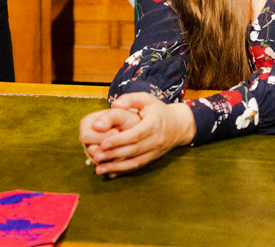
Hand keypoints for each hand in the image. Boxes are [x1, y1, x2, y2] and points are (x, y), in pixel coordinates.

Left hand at [80, 92, 195, 176]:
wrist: (178, 126)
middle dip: (114, 155)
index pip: (135, 135)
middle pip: (133, 151)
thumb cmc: (158, 110)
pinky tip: (109, 174)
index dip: (119, 140)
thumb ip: (130, 99)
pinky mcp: (152, 160)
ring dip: (116, 167)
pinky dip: (122, 172)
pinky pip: (137, 167)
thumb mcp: (146, 99)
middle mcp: (155, 141)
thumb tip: (114, 105)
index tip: (103, 143)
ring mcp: (154, 152)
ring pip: (134, 163)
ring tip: (99, 169)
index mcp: (153, 125)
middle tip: (96, 156)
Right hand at [80, 105, 140, 162]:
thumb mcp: (119, 114)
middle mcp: (87, 139)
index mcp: (87, 124)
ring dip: (112, 156)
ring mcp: (92, 152)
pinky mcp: (101, 162)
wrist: (137, 130)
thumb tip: (96, 125)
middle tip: (121, 140)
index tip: (116, 131)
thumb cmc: (127, 119)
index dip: (101, 136)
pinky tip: (124, 156)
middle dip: (108, 147)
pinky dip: (116, 164)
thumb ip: (108, 118)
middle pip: (90, 151)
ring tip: (124, 146)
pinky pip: (106, 169)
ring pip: (98, 161)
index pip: (86, 137)